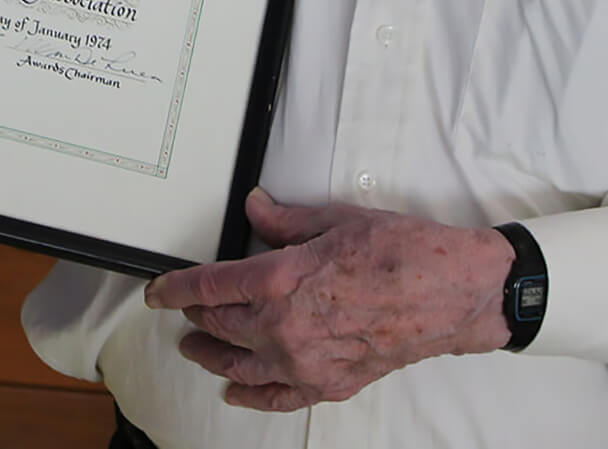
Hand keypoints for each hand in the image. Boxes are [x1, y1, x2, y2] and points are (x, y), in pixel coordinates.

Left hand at [144, 187, 512, 411]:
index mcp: (282, 279)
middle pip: (221, 325)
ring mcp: (307, 361)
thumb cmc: (400, 252)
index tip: (157, 291)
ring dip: (212, 355)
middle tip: (184, 308)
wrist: (449, 292)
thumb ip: (286, 220)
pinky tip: (236, 390)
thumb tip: (255, 209)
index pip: (210, 286)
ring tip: (196, 347)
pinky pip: (277, 398)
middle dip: (196, 316)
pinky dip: (251, 395)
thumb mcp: (334, 219)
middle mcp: (286, 326)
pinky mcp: (329, 383)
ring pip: (240, 365)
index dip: (176, 288)